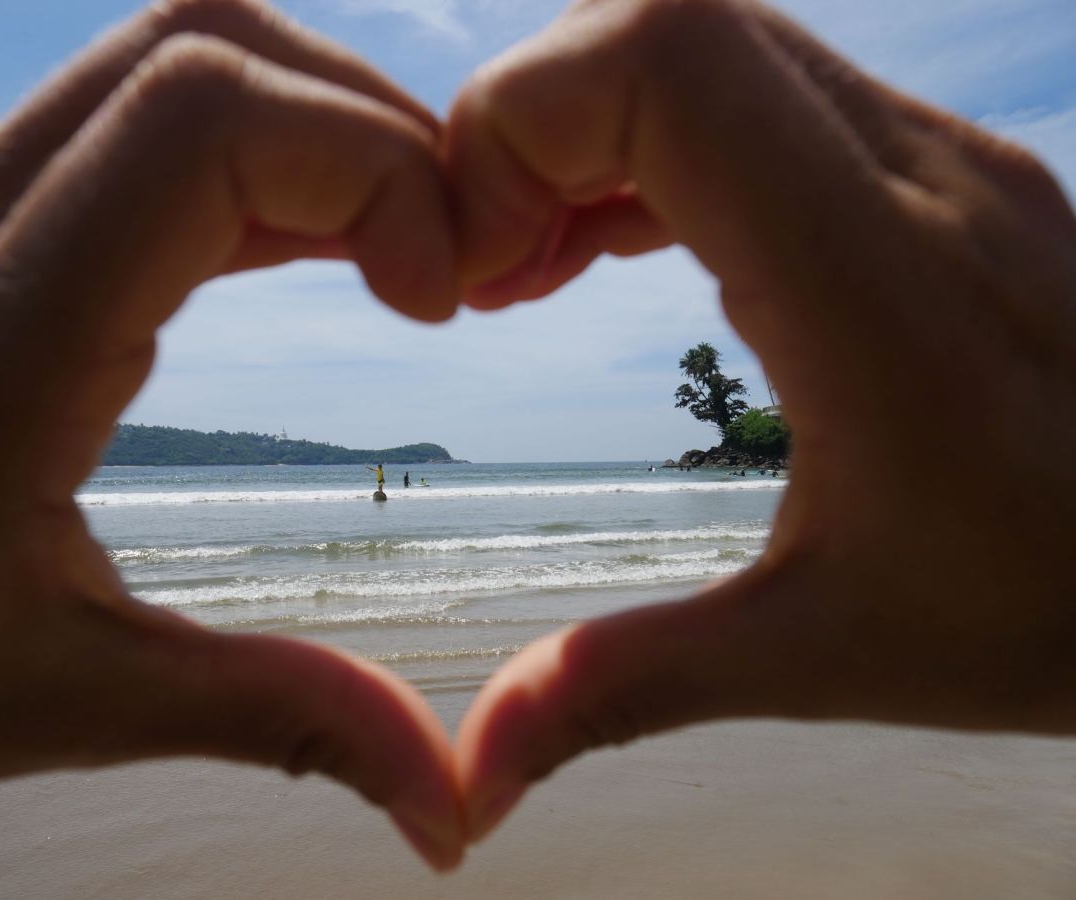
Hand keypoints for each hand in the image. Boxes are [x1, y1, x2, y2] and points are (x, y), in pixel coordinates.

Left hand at [0, 0, 462, 869]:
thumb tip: (444, 800)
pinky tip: (308, 238)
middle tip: (443, 261)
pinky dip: (258, 146)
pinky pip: (135, 108)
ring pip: (169, 50)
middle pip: (203, 46)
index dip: (368, 167)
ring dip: (317, 119)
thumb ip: (275, 720)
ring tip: (395, 242)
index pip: (200, 126)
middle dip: (369, 129)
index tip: (438, 297)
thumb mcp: (58, 698)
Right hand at [446, 0, 1075, 840]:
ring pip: (711, 42)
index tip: (477, 264)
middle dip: (533, 126)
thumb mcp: (826, 655)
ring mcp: (937, 156)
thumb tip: (478, 770)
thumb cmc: (1055, 608)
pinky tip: (609, 250)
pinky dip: (647, 149)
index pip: (667, 64)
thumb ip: (631, 686)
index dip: (524, 125)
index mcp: (878, 289)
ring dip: (587, 134)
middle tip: (488, 266)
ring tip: (530, 267)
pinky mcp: (935, 168)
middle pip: (670, 22)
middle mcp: (917, 179)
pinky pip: (756, 94)